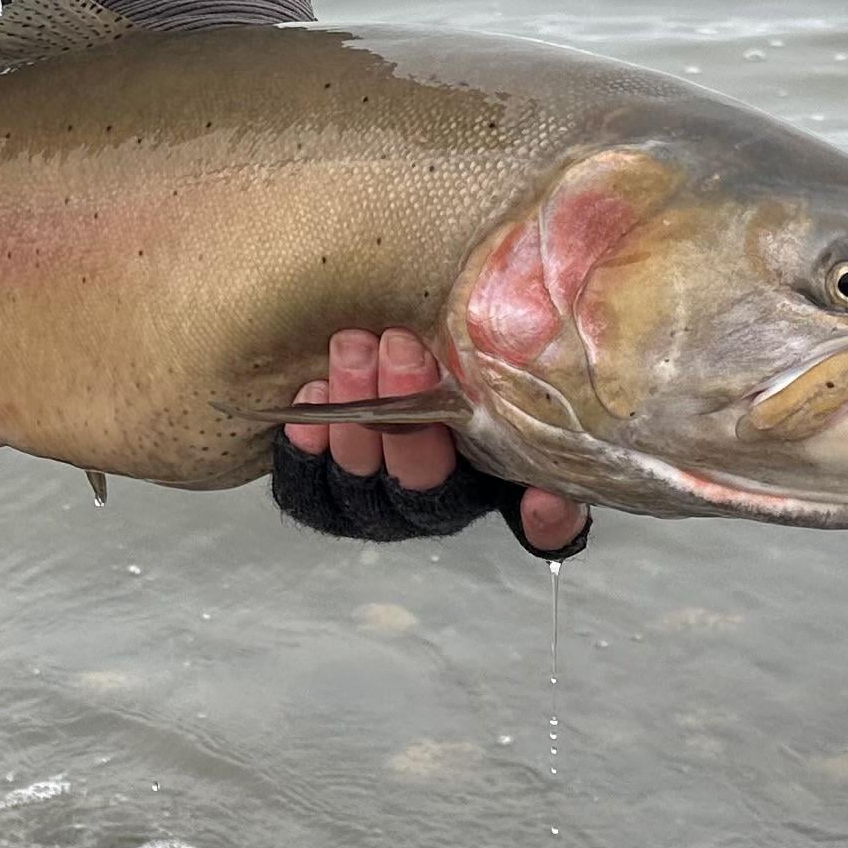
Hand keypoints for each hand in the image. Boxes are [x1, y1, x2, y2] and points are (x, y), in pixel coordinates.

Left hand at [280, 327, 589, 556]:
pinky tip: (310, 392)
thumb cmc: (484, 419)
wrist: (436, 393)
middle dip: (393, 405)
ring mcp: (352, 490)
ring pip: (345, 462)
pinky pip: (301, 468)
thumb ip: (547, 486)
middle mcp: (400, 503)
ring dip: (348, 404)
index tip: (447, 393)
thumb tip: (547, 503)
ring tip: (354, 346)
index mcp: (455, 498)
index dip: (432, 445)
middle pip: (390, 469)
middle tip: (399, 345)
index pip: (440, 484)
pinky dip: (303, 435)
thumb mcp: (526, 454)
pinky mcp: (311, 475)